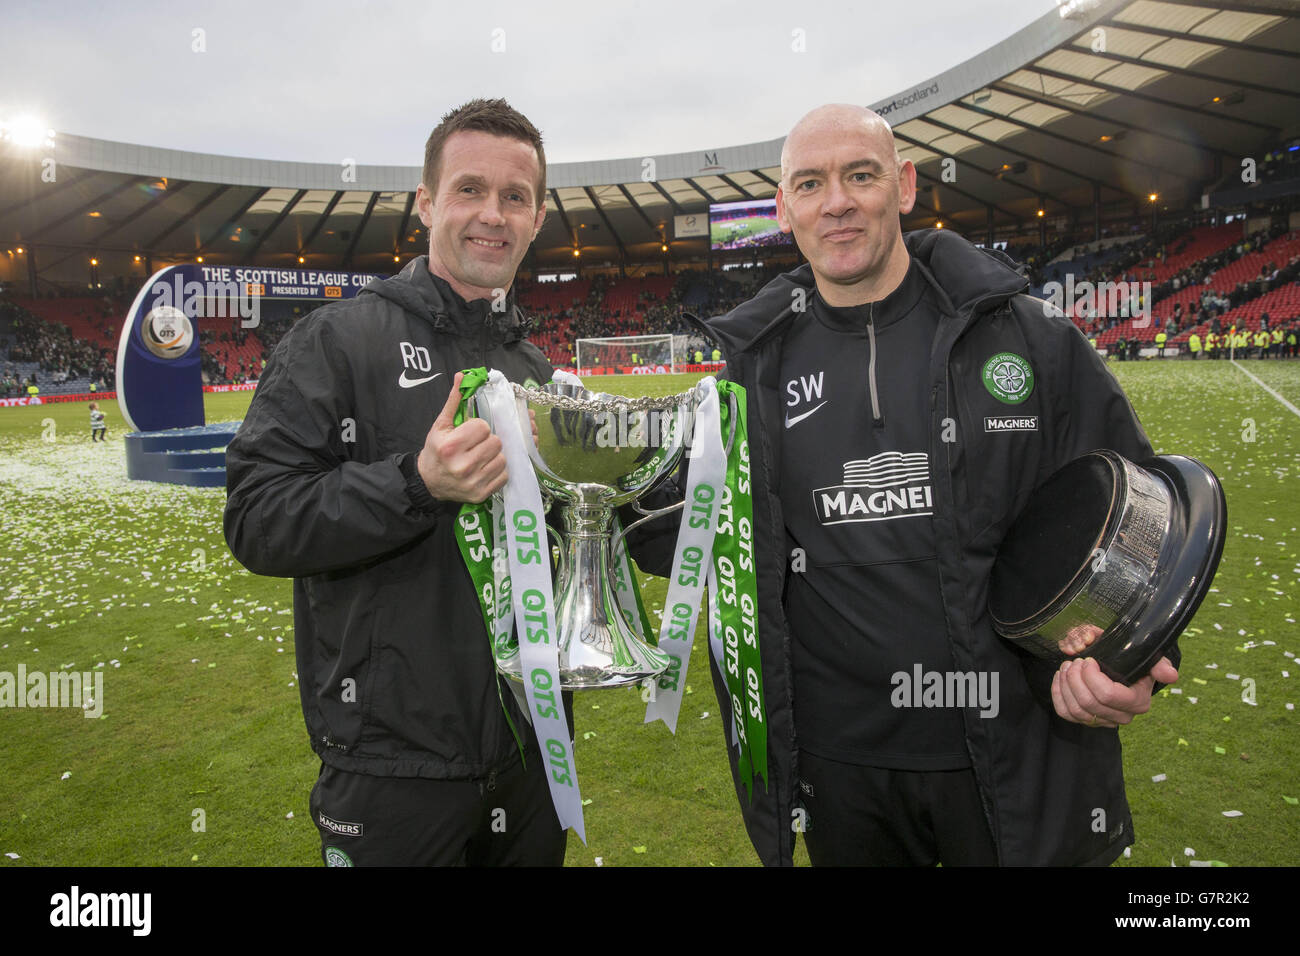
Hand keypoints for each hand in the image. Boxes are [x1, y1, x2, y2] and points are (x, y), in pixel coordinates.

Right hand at [416, 372, 506, 503]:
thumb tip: (462, 376)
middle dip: (489, 440)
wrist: (428, 482)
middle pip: (496, 442)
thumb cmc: (435, 451)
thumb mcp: (440, 425)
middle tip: (478, 444)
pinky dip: (498, 470)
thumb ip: (454, 402)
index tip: (471, 432)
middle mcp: (462, 466)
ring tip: (482, 456)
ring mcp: (473, 482)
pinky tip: (485, 468)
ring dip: (495, 455)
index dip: (479, 428)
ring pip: (502, 459)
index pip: (483, 427)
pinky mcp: (481, 494)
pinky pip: (504, 475)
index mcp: (451, 446)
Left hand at [1052, 655, 1178, 727]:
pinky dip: (1058, 694)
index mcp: (1138, 702)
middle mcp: (1122, 716)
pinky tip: (1060, 677)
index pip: (1108, 695)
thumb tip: (1170, 675)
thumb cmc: (1136, 663)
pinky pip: (1066, 714)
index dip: (1092, 677)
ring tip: (1067, 666)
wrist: (1127, 672)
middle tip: (1074, 661)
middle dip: (1076, 679)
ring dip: (1066, 685)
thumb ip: (1160, 665)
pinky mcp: (1087, 720)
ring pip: (1076, 710)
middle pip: (1089, 703)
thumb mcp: (1149, 660)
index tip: (1088, 659)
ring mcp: (1104, 721)